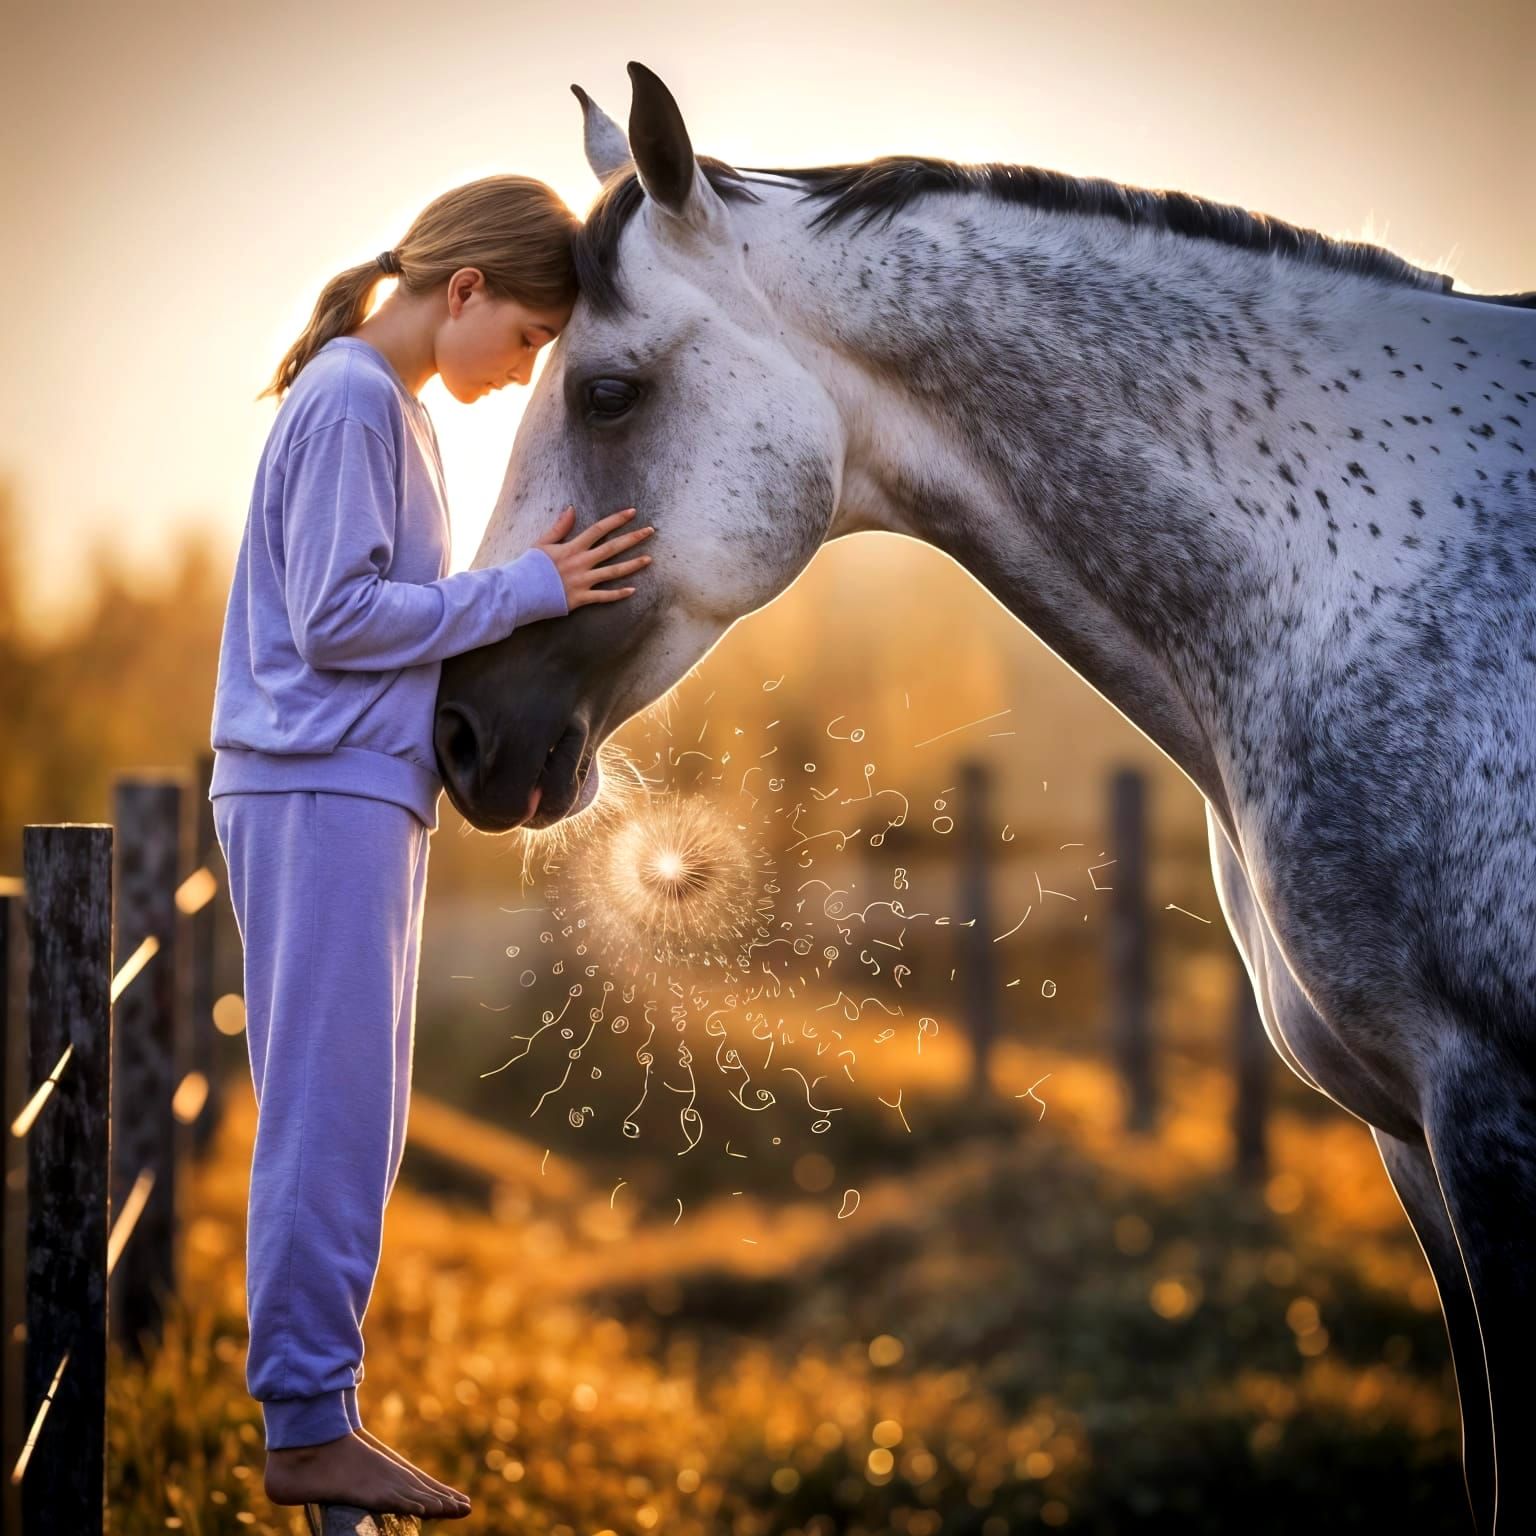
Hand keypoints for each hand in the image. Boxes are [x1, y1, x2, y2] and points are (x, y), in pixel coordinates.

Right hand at [535, 506, 654, 608]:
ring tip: (649, 559)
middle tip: (650, 531)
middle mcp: (581, 562)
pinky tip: (633, 590)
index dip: (617, 520)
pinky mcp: (581, 598)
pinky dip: (618, 595)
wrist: (520, 591)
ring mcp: (583, 581)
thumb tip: (571, 508)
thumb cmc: (529, 567)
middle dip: (633, 538)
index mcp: (572, 547)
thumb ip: (559, 527)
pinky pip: (603, 597)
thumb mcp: (542, 543)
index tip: (632, 512)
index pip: (599, 529)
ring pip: (613, 572)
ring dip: (633, 565)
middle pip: (612, 548)